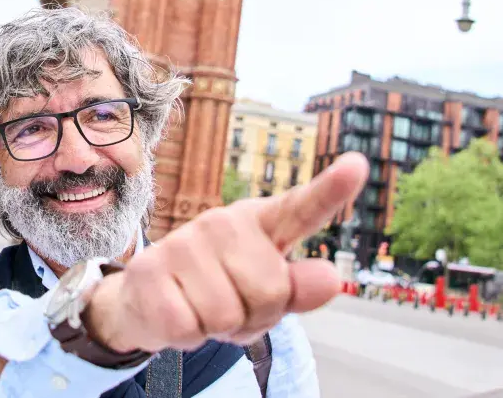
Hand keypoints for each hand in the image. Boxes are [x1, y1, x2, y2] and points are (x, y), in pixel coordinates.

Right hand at [85, 152, 368, 352]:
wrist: (144, 302)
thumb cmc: (215, 293)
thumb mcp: (263, 296)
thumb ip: (300, 289)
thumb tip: (332, 278)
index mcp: (258, 224)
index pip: (301, 207)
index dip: (331, 190)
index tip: (358, 166)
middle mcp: (222, 223)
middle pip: (269, 291)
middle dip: (253, 316)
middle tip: (228, 306)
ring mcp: (183, 243)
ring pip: (227, 315)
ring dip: (216, 329)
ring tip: (199, 309)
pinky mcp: (151, 272)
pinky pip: (190, 328)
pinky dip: (186, 337)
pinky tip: (175, 314)